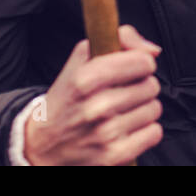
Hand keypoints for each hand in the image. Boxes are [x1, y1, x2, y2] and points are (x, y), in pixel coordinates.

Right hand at [23, 24, 163, 165]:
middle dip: (141, 87)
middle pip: (151, 86)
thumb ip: (120, 39)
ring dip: (143, 109)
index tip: (131, 70)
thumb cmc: (69, 98)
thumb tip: (154, 51)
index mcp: (86, 79)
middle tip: (121, 94)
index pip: (143, 62)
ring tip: (122, 112)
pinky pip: (154, 133)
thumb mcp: (82, 60)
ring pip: (154, 109)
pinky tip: (127, 130)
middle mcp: (95, 107)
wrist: (41, 146)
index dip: (141, 64)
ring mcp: (105, 134)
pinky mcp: (114, 156)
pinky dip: (145, 131)